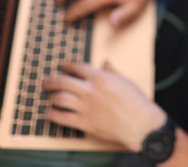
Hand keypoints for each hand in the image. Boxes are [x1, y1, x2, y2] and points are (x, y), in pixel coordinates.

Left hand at [43, 61, 166, 150]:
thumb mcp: (125, 81)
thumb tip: (105, 63)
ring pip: (60, 98)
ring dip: (51, 97)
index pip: (78, 67)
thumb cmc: (138, 103)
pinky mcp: (85, 123)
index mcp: (101, 77)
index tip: (62, 67)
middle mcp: (90, 90)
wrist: (142, 125)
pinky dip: (53, 115)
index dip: (67, 66)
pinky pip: (62, 118)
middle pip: (63, 81)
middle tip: (45, 82)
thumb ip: (112, 71)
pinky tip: (49, 113)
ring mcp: (86, 107)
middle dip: (51, 81)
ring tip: (48, 97)